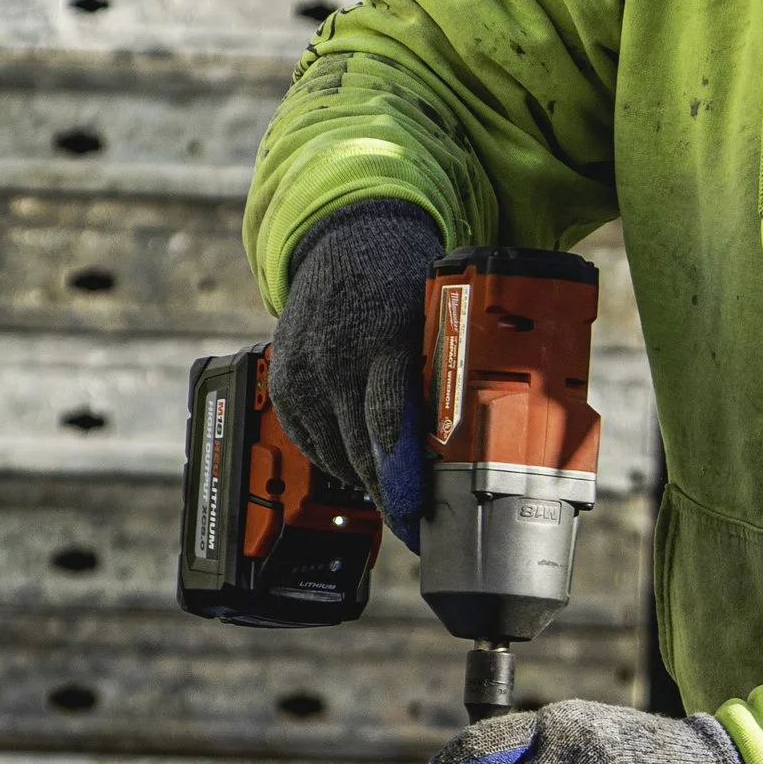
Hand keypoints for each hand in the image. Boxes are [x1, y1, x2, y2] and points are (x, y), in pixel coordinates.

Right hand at [267, 200, 441, 544]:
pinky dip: (338, 461)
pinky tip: (363, 464)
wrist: (347, 239)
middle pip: (361, 451)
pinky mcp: (284, 384)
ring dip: (366, 480)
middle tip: (419, 525)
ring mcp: (304, 372)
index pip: (390, 425)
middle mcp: (335, 358)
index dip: (405, 480)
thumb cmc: (408, 281)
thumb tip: (478, 447)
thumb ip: (450, 375)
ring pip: (335, 455)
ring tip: (398, 495)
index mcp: (384, 338)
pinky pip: (311, 444)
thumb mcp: (442, 317)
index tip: (423, 517)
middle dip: (391, 496)